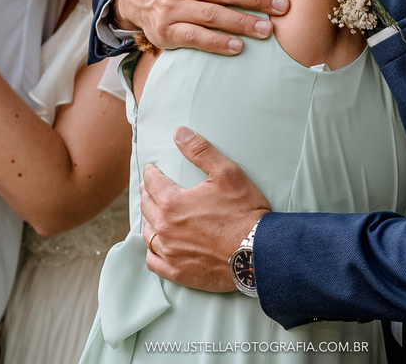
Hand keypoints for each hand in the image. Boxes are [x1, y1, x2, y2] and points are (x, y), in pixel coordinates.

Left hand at [140, 126, 269, 291]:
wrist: (259, 253)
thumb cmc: (245, 212)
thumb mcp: (227, 173)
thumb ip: (200, 151)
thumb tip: (179, 133)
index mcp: (173, 203)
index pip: (153, 183)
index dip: (151, 173)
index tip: (152, 169)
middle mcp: (166, 228)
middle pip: (147, 207)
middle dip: (147, 193)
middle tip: (148, 187)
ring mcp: (170, 252)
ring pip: (148, 234)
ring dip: (148, 220)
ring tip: (152, 214)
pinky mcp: (178, 272)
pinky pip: (153, 261)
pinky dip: (151, 251)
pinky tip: (156, 245)